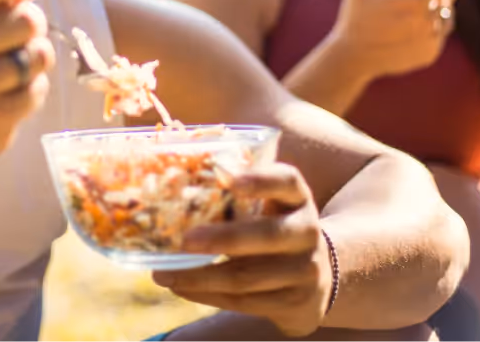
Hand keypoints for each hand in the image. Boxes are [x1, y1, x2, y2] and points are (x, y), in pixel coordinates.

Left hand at [152, 164, 333, 336]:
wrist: (315, 278)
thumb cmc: (273, 227)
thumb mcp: (269, 205)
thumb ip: (236, 195)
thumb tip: (173, 184)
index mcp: (298, 198)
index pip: (287, 180)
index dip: (259, 179)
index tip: (225, 176)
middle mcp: (307, 232)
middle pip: (267, 234)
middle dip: (222, 239)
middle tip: (184, 240)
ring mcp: (304, 270)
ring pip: (247, 276)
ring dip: (200, 276)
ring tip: (164, 273)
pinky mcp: (292, 302)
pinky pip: (243, 302)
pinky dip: (206, 295)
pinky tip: (181, 287)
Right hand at [329, 0, 463, 79]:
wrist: (353, 57)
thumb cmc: (354, 13)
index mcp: (417, 1)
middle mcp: (429, 22)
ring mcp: (432, 41)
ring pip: (445, 18)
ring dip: (440, 8)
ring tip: (432, 0)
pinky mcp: (430, 55)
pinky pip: (437, 36)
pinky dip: (431, 27)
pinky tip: (423, 21)